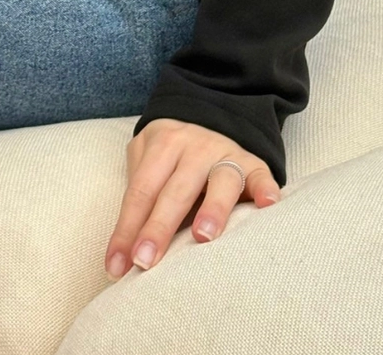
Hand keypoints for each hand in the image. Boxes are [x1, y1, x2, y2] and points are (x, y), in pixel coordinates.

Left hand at [104, 118, 282, 277]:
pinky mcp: (255, 164)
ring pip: (221, 180)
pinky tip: (266, 205)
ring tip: (203, 237)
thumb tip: (123, 251)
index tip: (116, 266)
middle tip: (145, 261)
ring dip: (212, 208)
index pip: (141, 191)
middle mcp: (195, 147)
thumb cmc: (172, 155)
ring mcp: (227, 153)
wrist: (210, 116)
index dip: (127, 228)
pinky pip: (262, 175)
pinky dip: (265, 189)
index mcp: (163, 145)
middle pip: (175, 190)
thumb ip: (139, 194)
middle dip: (158, 228)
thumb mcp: (147, 158)